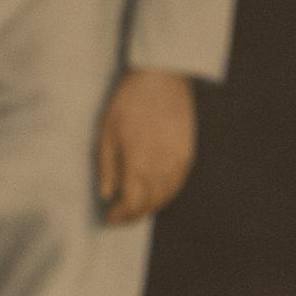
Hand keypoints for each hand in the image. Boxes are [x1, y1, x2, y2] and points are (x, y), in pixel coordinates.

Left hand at [97, 67, 197, 224]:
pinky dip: (166, 195)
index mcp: (139, 162)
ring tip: (135, 210)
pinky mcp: (188, 152)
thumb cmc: (129, 103)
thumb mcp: (107, 133)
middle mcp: (162, 165)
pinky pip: (178, 183)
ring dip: (151, 207)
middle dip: (133, 215)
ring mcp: (179, 159)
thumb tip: (107, 195)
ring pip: (167, 196)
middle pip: (150, 203)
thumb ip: (107, 167)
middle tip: (120, 217)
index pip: (132, 202)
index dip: (120, 215)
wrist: (162, 77)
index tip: (108, 217)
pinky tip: (155, 195)